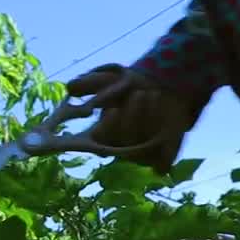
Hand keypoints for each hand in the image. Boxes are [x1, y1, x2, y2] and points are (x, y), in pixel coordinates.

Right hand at [65, 64, 200, 173]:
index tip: (113, 109)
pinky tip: (169, 116)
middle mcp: (119, 148)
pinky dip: (168, 139)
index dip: (107, 127)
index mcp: (101, 133)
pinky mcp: (162, 160)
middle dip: (132, 116)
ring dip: (151, 119)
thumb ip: (88, 83)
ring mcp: (141, 156)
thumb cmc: (130, 87)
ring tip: (155, 94)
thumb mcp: (109, 79)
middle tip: (140, 93)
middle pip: (123, 140)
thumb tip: (71, 88)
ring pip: (143, 146)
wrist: (164, 89)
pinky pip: (163, 160)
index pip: (99, 137)